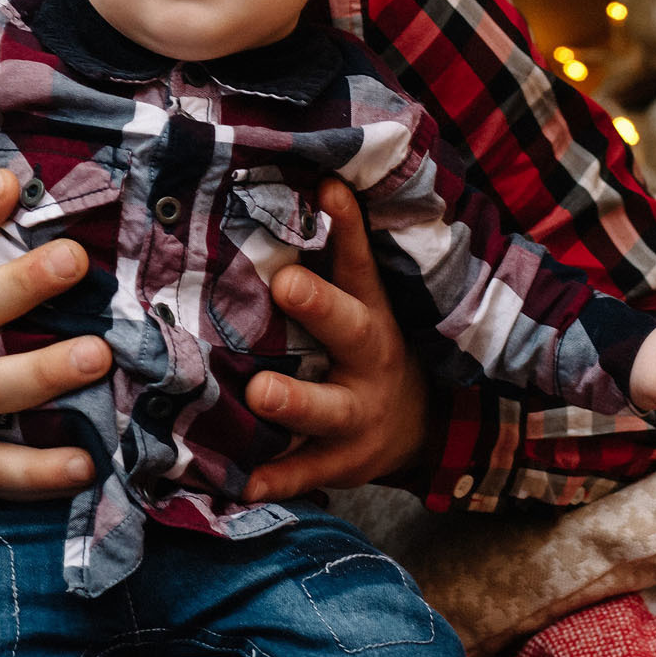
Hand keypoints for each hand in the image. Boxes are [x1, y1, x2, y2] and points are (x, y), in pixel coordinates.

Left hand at [242, 180, 430, 503]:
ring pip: (327, 409)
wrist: (416, 427)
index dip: (346, 228)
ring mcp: (356, 415)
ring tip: (258, 394)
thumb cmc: (364, 345)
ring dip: (293, 401)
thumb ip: (333, 247)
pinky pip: (304, 471)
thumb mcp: (361, 297)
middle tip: (285, 284)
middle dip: (320, 307)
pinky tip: (239, 482)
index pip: (359, 263)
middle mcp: (368, 361)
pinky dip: (274, 478)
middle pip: (351, 331)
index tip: (324, 189)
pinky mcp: (339, 461)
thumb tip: (311, 174)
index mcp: (371, 314)